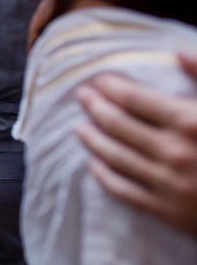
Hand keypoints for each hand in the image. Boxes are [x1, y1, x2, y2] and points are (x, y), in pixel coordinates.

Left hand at [77, 52, 196, 237]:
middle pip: (118, 125)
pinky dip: (104, 176)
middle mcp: (175, 153)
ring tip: (79, 126)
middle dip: (95, 107)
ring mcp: (170, 185)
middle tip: (81, 95)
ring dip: (92, 139)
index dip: (111, 87)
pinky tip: (94, 165)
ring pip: (115, 157)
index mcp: (191, 122)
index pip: (134, 99)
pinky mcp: (169, 213)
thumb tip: (177, 51)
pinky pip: (125, 191)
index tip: (98, 79)